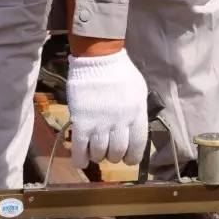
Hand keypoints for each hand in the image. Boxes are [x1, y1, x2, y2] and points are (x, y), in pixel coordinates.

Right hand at [66, 50, 148, 168]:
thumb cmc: (121, 72)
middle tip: (109, 151)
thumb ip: (138, 112)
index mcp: (137, 114)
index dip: (132, 157)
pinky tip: (83, 161)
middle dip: (114, 156)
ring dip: (98, 156)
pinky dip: (81, 159)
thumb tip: (135, 129)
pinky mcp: (81, 122)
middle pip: (117, 152)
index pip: (137, 146)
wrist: (99, 58)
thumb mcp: (138, 91)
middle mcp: (120, 122)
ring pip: (100, 153)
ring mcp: (100, 123)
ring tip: (96, 151)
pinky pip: (80, 148)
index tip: (128, 158)